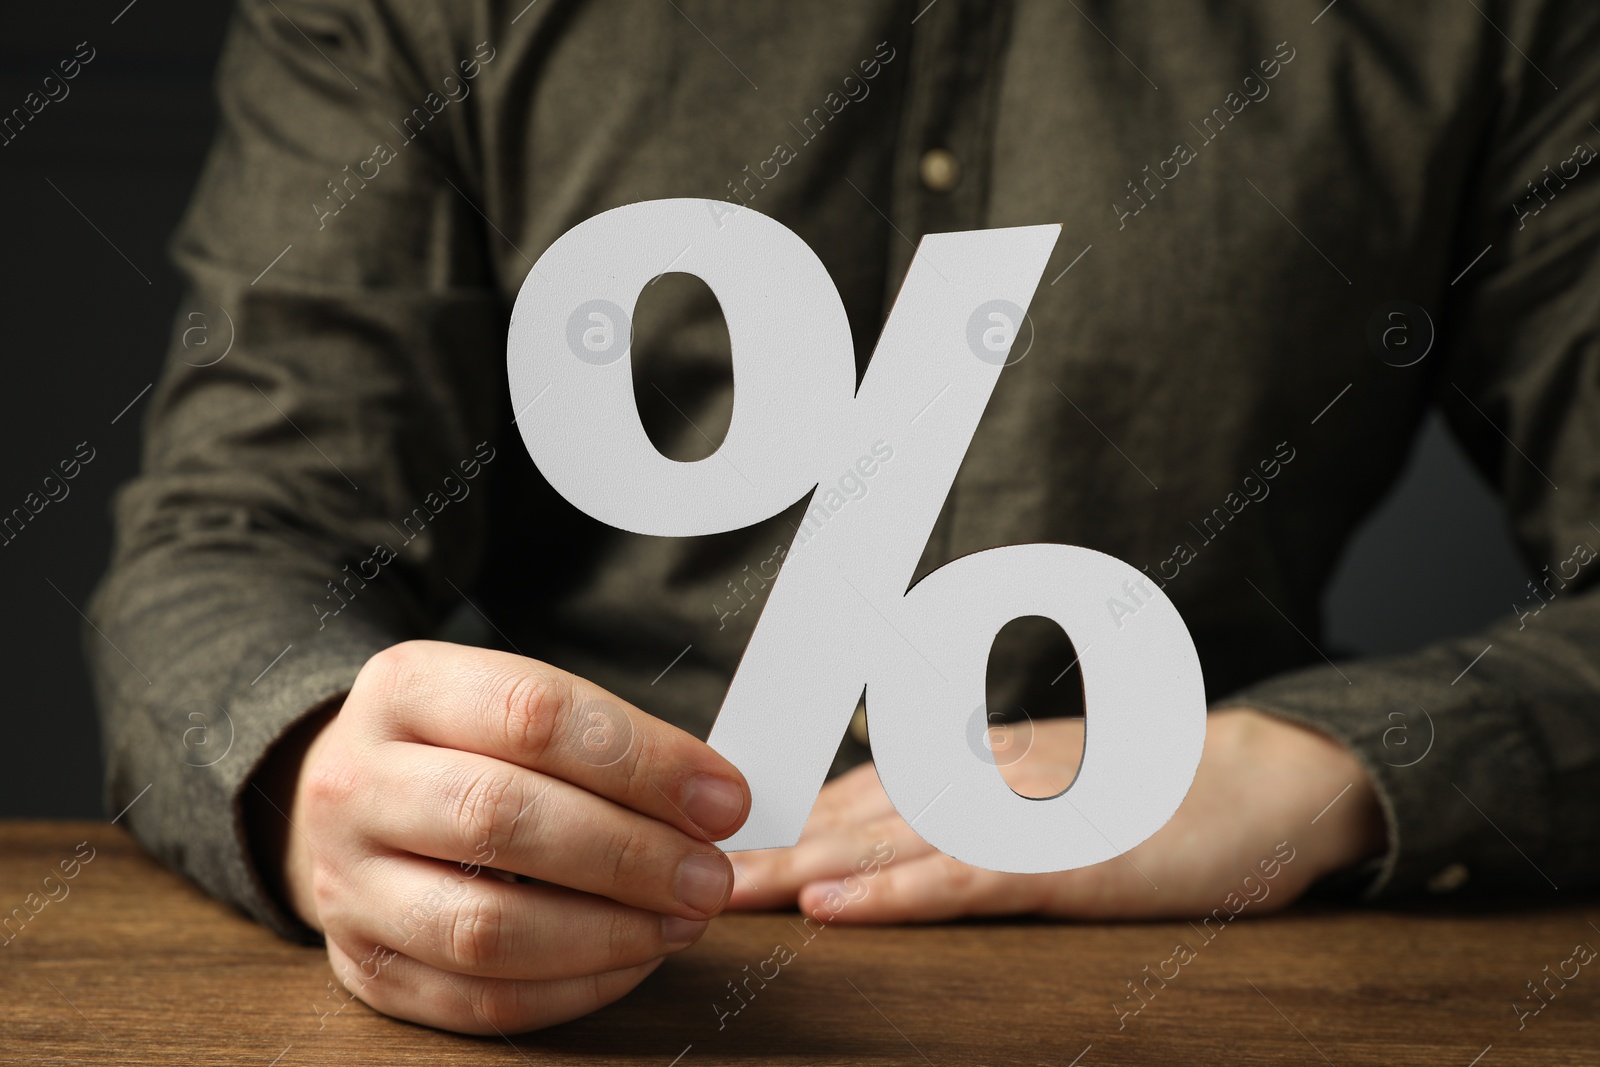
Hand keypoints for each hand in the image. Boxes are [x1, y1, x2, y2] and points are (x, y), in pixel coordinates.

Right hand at [247, 640, 750, 1033]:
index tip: (724, 798)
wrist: (351, 797)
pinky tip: (633, 961)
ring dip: (607, 934)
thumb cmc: (467, 746)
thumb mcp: (516, 703)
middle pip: (500, 819)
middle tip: (711, 876)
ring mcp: (346, 883)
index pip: (533, 715)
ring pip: (483, 926)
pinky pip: (476, 999)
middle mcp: (355, 783)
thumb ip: (609, 743)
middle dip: (629, 854)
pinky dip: (572, 990)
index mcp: (406, 689)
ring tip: (683, 922)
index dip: (642, 761)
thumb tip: (717, 803)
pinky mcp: (362, 966)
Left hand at [726, 708, 1386, 921]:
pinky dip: (890, 896)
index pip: (855, 795)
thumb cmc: (1164, 789)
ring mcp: (1018, 819)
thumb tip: (892, 820)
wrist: (1269, 781)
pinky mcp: (1060, 863)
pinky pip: (958, 882)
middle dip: (761, 850)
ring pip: (882, 847)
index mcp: (977, 765)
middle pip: (847, 820)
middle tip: (675, 871)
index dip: (781, 822)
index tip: (708, 844)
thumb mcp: (1054, 786)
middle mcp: (980, 780)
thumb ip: (976, 798)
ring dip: (795, 872)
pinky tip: (834, 910)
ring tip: (717, 893)